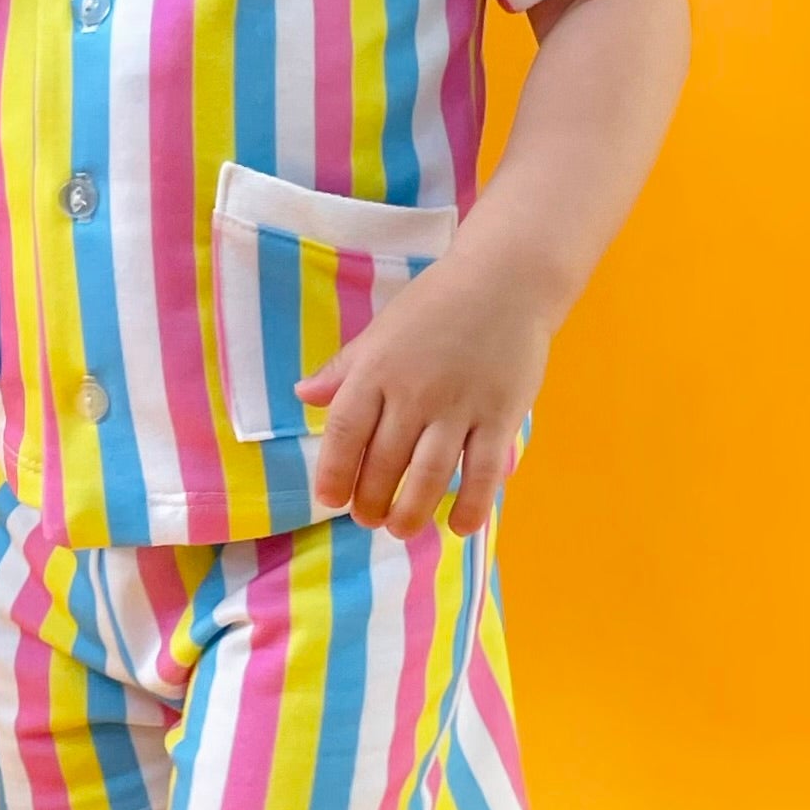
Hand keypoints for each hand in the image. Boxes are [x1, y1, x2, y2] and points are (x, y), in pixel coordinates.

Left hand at [300, 251, 554, 536]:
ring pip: (429, 475)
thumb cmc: (437, 304)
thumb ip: (345, 369)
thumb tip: (304, 395)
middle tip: (368, 519)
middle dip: (371, 501)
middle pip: (384, 462)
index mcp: (377, 369)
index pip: (346, 432)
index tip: (330, 500)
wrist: (506, 280)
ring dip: (411, 511)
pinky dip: (470, 505)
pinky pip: (483, 471)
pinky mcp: (500, 415)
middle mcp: (414, 392)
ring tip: (401, 529)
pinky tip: (459, 527)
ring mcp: (459, 406)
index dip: (334, 472)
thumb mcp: (381, 331)